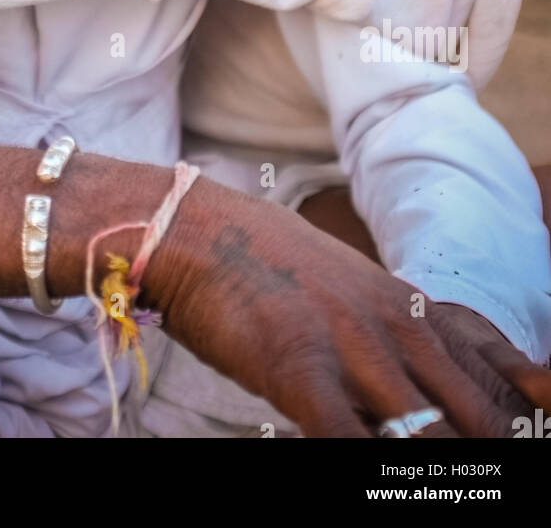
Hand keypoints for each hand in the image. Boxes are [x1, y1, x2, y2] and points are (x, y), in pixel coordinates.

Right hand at [146, 179, 544, 437]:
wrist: (200, 230)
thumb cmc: (275, 271)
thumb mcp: (359, 292)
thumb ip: (409, 335)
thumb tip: (458, 383)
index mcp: (413, 310)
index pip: (498, 378)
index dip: (521, 418)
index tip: (527, 443)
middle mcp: (396, 327)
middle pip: (479, 415)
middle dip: (489, 450)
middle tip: (492, 476)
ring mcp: (352, 346)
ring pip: (428, 433)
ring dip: (438, 466)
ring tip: (442, 486)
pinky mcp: (300, 368)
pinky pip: (349, 440)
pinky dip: (367, 467)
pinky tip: (372, 475)